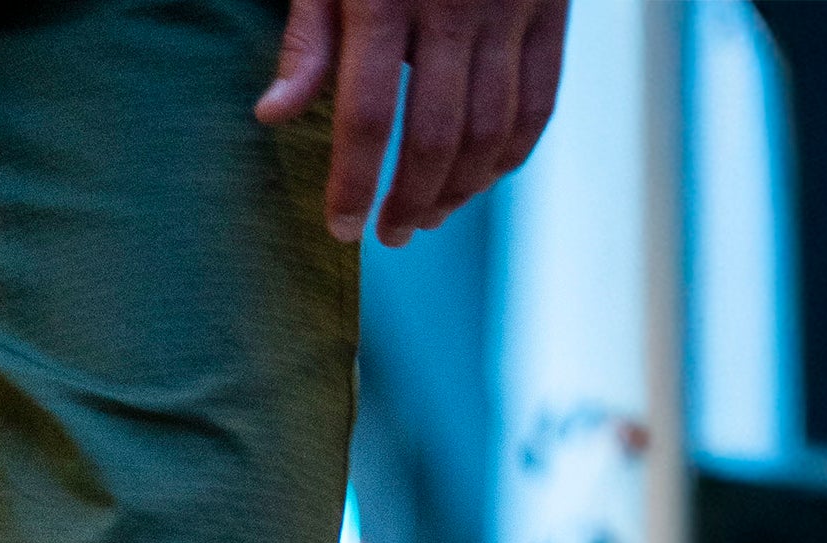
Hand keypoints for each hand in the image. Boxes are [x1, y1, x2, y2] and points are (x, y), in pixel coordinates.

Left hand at [257, 0, 570, 248]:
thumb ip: (308, 35)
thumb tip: (274, 115)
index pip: (367, 116)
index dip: (353, 183)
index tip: (342, 229)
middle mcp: (453, 5)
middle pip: (434, 137)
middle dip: (410, 201)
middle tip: (390, 236)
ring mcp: (510, 6)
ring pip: (491, 131)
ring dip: (460, 191)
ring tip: (430, 218)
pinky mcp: (552, 4)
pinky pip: (539, 100)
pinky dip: (511, 154)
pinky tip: (482, 180)